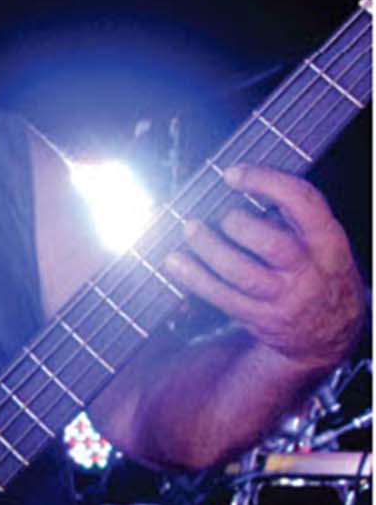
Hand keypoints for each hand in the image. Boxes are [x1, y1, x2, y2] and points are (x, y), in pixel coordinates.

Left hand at [163, 166, 366, 370]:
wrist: (329, 331)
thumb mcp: (322, 243)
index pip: (303, 202)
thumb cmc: (318, 272)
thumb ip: (292, 218)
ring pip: (240, 272)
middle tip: (223, 216)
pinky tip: (174, 261)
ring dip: (208, 248)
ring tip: (190, 228)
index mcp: (328, 241)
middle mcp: (309, 270)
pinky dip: (193, 277)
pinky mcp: (259, 317)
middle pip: (271, 244)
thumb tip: (241, 190)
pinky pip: (221, 296)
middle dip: (238, 224)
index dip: (265, 181)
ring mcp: (283, 297)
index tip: (232, 174)